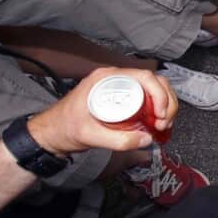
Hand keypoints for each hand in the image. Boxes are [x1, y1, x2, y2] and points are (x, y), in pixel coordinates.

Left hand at [27, 68, 177, 156]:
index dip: (159, 95)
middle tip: (163, 124)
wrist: (51, 134)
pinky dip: (158, 110)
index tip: (160, 115)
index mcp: (106, 79)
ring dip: (165, 107)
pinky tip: (156, 124)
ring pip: (154, 90)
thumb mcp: (90, 136)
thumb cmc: (65, 129)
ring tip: (161, 126)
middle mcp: (115, 79)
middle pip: (154, 82)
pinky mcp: (123, 97)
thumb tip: (147, 139)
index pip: (144, 77)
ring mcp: (120, 87)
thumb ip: (118, 140)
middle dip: (167, 102)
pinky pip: (148, 98)